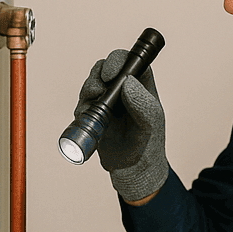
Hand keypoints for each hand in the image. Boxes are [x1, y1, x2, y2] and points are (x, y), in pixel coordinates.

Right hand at [76, 50, 168, 202]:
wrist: (132, 170)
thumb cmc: (148, 145)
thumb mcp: (151, 123)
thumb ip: (142, 102)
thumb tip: (128, 83)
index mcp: (141, 85)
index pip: (130, 62)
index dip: (118, 61)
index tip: (112, 74)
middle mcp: (123, 89)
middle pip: (105, 68)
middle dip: (98, 76)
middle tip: (99, 91)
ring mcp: (107, 101)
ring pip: (91, 83)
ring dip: (88, 91)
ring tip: (94, 106)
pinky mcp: (93, 114)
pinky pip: (82, 103)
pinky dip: (82, 108)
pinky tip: (88, 118)